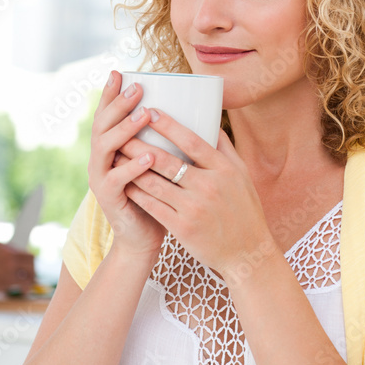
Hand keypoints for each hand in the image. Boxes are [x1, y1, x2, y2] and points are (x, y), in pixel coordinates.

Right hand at [0, 243, 34, 292]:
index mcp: (5, 248)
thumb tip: (12, 257)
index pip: (25, 254)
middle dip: (32, 270)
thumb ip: (2, 252)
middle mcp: (9, 256)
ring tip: (28, 286)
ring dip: (30, 281)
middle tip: (32, 277)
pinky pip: (19, 284)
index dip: (29, 262)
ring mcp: (8, 268)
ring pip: (28, 275)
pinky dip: (23, 288)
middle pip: (31, 262)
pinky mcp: (4, 281)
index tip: (29, 268)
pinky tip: (23, 291)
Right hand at [87, 71, 165, 261]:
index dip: (109, 94)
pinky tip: (149, 155)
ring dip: (126, 129)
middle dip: (119, 104)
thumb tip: (187, 110)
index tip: (118, 72)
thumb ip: (162, 140)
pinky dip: (134, 166)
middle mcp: (100, 159)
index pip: (106, 114)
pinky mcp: (109, 198)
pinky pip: (118, 178)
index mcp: (110, 147)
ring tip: (145, 116)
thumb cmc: (156, 195)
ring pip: (106, 147)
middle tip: (137, 88)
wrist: (144, 237)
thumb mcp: (157, 162)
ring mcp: (101, 178)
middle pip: (102, 125)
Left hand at [118, 110, 273, 275]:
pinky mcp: (182, 228)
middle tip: (121, 131)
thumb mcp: (242, 175)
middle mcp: (209, 186)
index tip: (150, 111)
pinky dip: (137, 193)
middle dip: (140, 144)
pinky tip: (124, 183)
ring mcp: (194, 208)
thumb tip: (212, 121)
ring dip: (132, 168)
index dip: (169, 125)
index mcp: (224, 170)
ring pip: (155, 183)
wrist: (247, 253)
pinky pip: (153, 206)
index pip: (193, 141)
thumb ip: (225, 148)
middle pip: (167, 161)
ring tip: (117, 154)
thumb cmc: (245, 210)